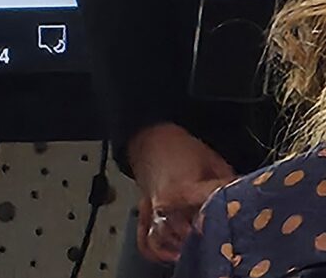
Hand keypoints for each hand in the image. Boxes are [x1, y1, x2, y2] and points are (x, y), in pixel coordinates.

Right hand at [130, 123, 233, 263]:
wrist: (149, 139)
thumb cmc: (181, 149)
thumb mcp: (213, 161)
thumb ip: (229, 183)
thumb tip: (250, 198)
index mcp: (183, 189)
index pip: (210, 207)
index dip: (228, 214)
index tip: (243, 220)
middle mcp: (165, 205)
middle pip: (187, 232)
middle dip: (207, 238)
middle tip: (226, 244)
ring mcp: (153, 213)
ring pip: (165, 241)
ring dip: (184, 248)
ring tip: (203, 252)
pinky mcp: (144, 216)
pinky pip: (146, 242)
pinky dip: (158, 252)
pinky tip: (174, 256)